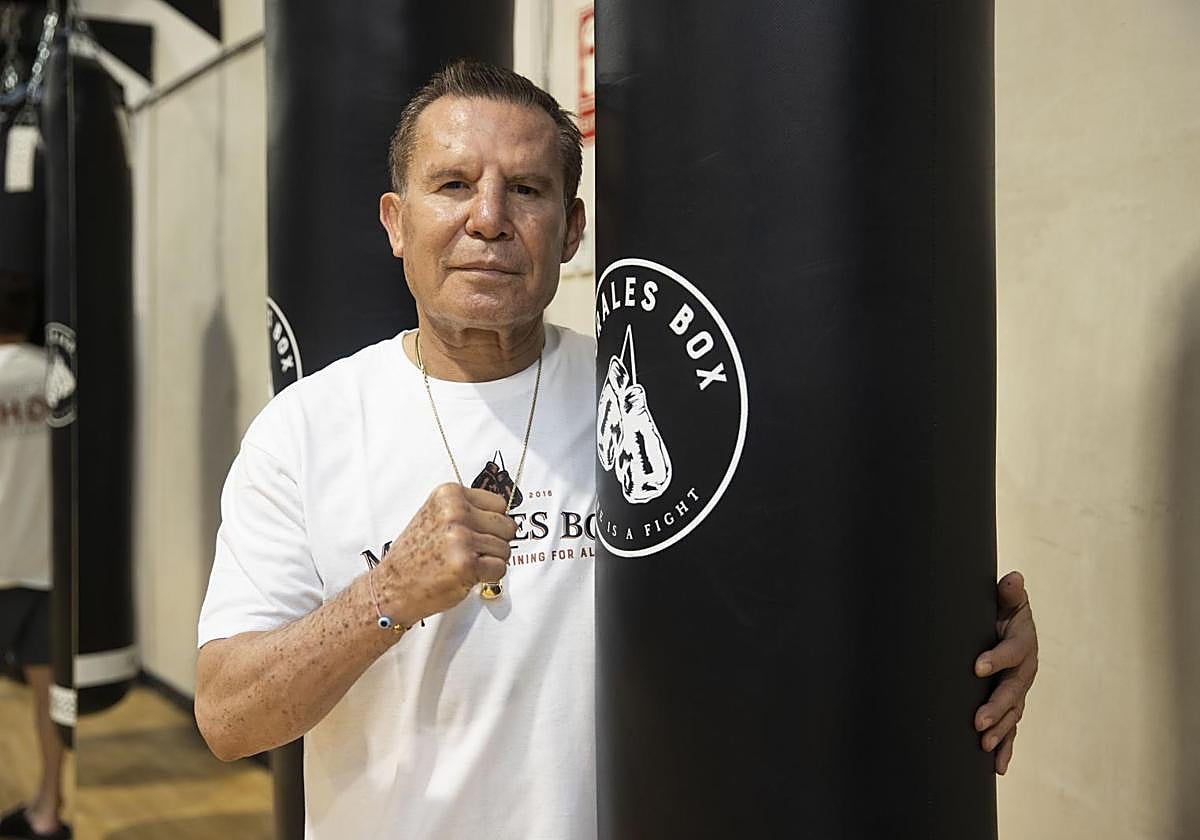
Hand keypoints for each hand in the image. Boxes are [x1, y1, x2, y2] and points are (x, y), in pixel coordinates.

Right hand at [376, 484, 516, 625]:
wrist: (392, 587)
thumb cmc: (415, 554)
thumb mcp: (435, 515)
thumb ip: (467, 509)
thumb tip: (503, 513)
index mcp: (449, 495)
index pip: (498, 503)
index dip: (492, 522)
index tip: (478, 532)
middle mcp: (455, 512)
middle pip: (506, 526)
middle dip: (495, 542)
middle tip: (472, 552)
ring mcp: (461, 538)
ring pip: (505, 549)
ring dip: (491, 561)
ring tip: (464, 563)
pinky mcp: (467, 564)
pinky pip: (500, 568)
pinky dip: (489, 576)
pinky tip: (467, 575)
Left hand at [974, 571, 1038, 774]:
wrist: (1006, 624)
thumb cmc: (1003, 610)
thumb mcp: (1007, 599)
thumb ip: (1008, 593)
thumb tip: (1014, 578)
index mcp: (1022, 643)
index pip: (1011, 652)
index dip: (996, 659)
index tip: (976, 667)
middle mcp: (1024, 670)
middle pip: (1012, 690)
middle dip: (996, 707)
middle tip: (977, 722)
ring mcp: (1019, 689)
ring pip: (1013, 713)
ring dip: (1000, 730)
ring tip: (984, 745)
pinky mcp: (1012, 704)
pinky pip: (1011, 728)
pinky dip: (1006, 747)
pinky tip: (997, 767)